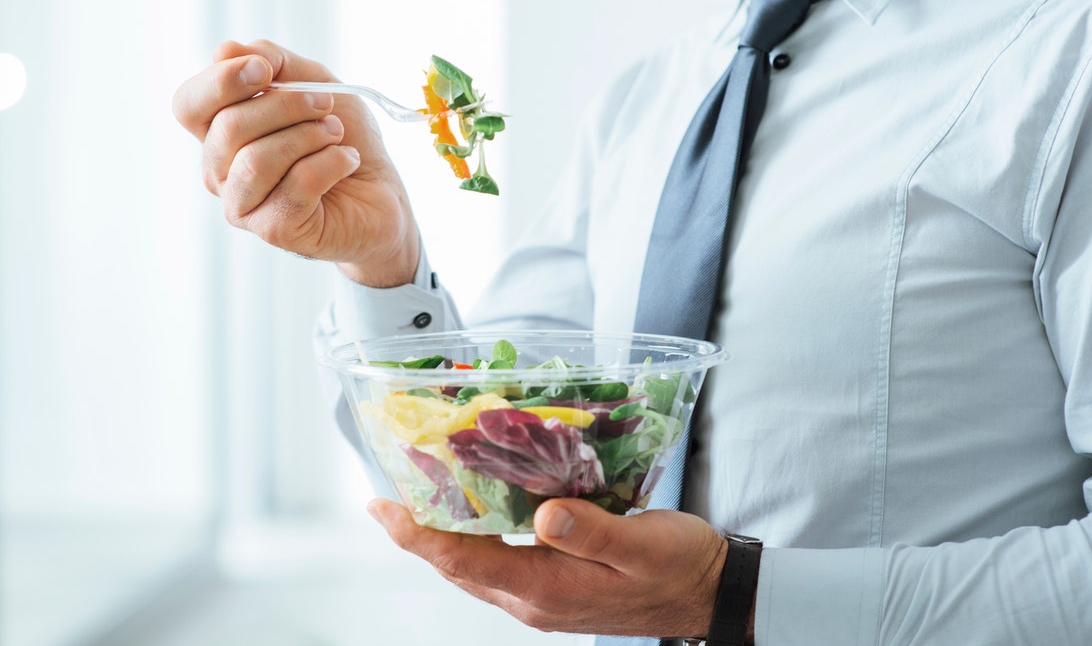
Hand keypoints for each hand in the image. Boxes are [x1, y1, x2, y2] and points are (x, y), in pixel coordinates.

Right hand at [172, 40, 419, 287]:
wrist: (382, 194)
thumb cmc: (343, 139)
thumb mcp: (313, 82)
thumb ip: (272, 62)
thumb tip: (224, 51)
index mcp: (219, 134)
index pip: (189, 105)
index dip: (221, 82)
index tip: (267, 70)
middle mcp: (220, 172)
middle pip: (229, 127)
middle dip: (286, 105)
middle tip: (326, 104)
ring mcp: (243, 206)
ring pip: (257, 160)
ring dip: (308, 136)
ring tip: (336, 134)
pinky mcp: (275, 230)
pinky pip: (296, 186)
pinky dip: (331, 163)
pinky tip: (347, 162)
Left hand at [368, 497, 730, 638]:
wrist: (708, 593)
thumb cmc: (680, 565)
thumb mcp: (643, 544)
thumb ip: (592, 531)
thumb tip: (544, 515)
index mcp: (548, 588)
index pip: (465, 562)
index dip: (418, 535)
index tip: (383, 507)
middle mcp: (533, 598)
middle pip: (457, 566)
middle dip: (417, 532)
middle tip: (387, 492)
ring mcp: (541, 597)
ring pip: (474, 566)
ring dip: (442, 534)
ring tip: (418, 495)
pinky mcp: (554, 586)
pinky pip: (498, 562)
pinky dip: (474, 535)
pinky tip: (473, 510)